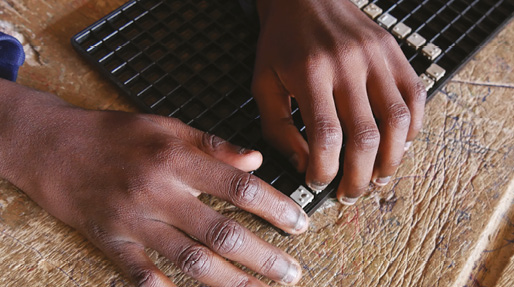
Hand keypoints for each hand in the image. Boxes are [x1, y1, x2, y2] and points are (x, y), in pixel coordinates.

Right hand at [0, 80, 307, 285]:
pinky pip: (140, 274)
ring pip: (189, 259)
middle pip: (221, 232)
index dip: (275, 207)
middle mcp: (159, 192)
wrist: (56, 146)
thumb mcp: (169, 127)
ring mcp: (134, 220)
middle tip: (291, 272)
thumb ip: (214, 145)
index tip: (299, 224)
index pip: (239, 186)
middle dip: (262, 257)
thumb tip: (254, 159)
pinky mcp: (111, 241)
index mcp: (177, 160)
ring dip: (230, 281)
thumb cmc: (118, 135)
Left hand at [251, 0, 425, 203]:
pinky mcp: (394, 52)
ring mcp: (377, 57)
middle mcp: (348, 64)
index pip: (326, 135)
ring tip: (378, 179)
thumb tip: (304, 165)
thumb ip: (277, 128)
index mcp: (310, 72)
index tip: (318, 183)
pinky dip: (412, 129)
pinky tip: (398, 146)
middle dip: (359, 176)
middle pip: (365, 135)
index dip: (324, 170)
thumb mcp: (263, 83)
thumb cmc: (281, 42)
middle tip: (350, 193)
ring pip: (398, 121)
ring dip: (391, 160)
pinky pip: (415, 97)